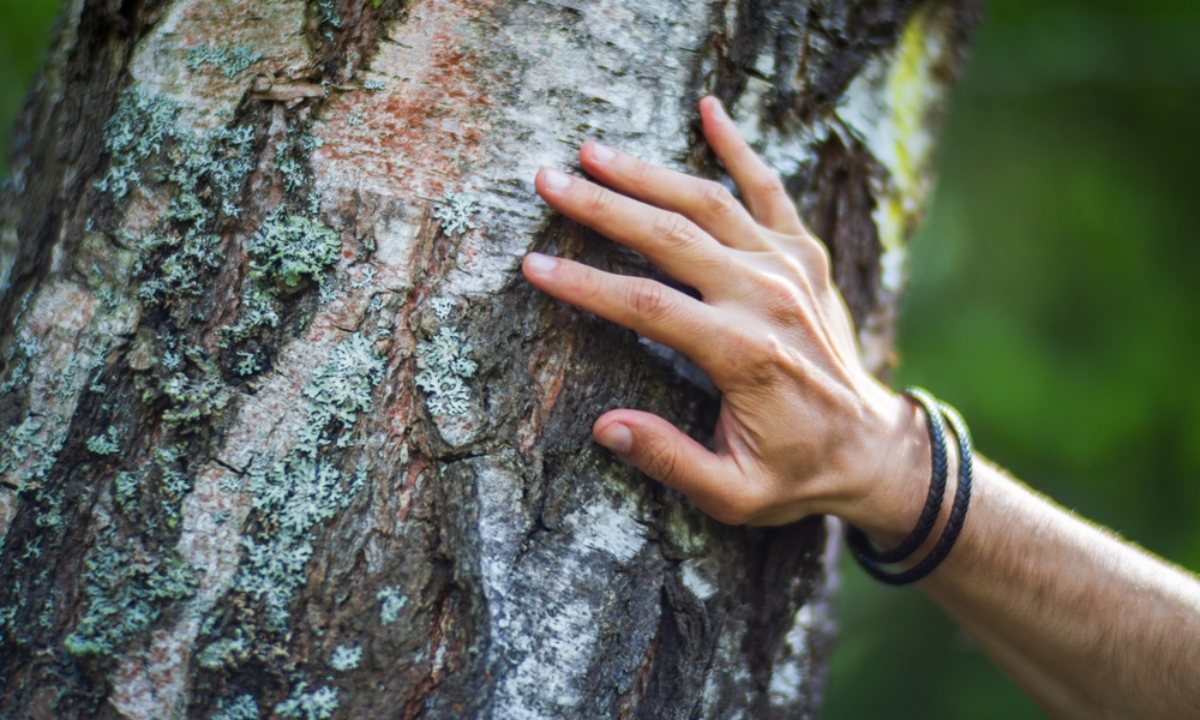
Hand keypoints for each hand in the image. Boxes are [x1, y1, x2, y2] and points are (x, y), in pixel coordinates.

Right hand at [522, 96, 927, 532]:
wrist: (873, 447)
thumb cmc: (797, 474)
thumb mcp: (734, 494)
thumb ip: (670, 460)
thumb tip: (606, 428)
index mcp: (742, 353)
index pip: (645, 305)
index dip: (584, 283)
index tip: (534, 265)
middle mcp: (765, 298)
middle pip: (668, 237)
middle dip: (602, 206)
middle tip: (546, 180)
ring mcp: (789, 268)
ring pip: (708, 203)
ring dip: (647, 173)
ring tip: (592, 151)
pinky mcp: (805, 254)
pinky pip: (770, 189)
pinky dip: (739, 146)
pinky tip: (709, 109)